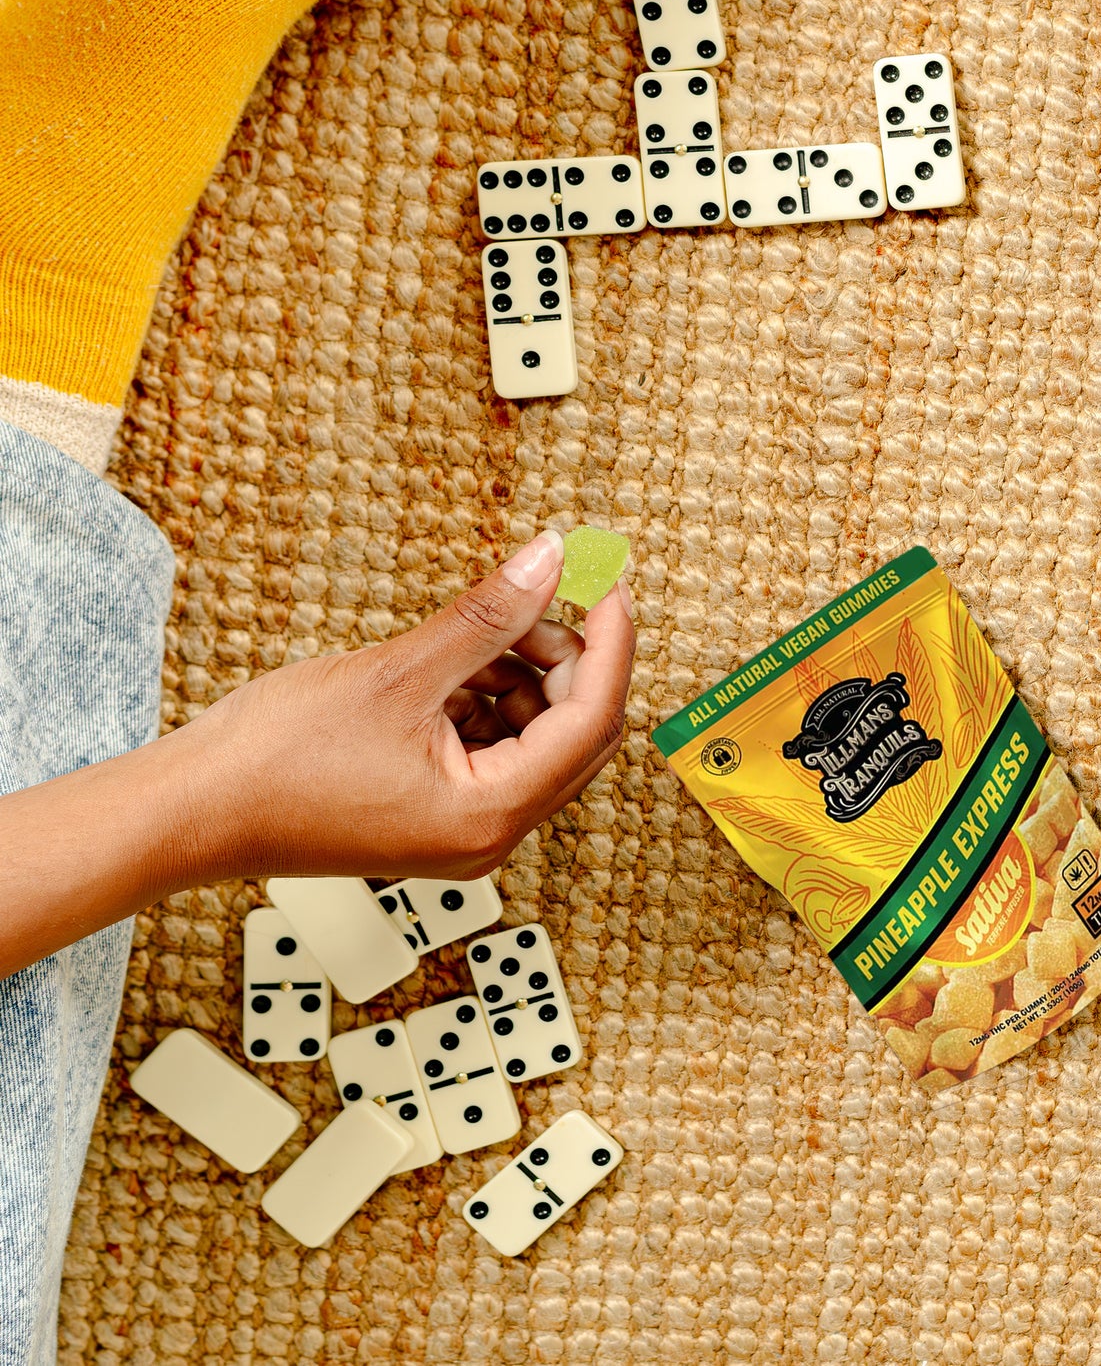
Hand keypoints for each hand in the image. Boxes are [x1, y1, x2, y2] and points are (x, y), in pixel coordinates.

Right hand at [0, 532, 633, 975]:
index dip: (611, 644)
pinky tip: (451, 664)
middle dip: (566, 657)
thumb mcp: (400, 670)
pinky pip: (491, 747)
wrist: (195, 809)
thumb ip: (489, 617)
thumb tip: (552, 559)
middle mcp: (488, 835)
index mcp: (491, 814)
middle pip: (574, 734)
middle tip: (538, 594)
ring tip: (478, 631)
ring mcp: (461, 828)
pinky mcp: (433, 812)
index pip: (591, 721)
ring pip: (533, 737)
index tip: (610, 580)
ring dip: (521, 674)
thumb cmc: (280, 756)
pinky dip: (486, 697)